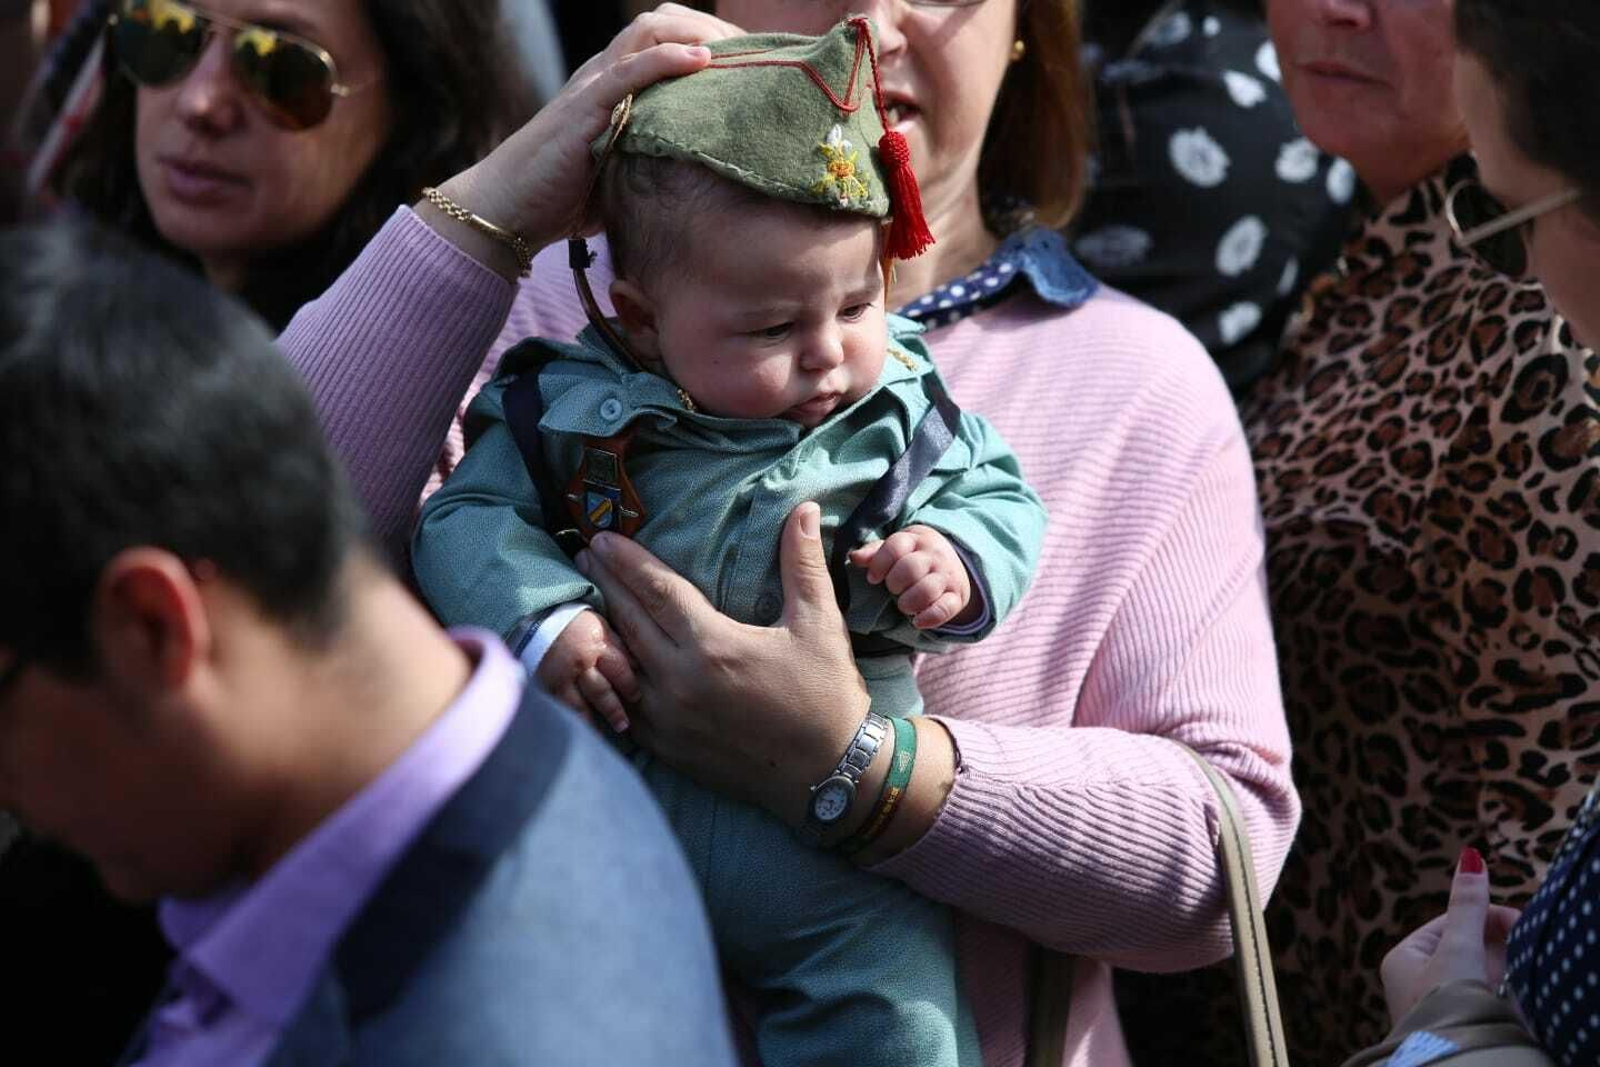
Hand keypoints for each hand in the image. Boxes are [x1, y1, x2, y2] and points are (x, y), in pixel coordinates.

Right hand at [435, 5, 744, 247]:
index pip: (665, 39)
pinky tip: (704, 61)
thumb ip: (656, 162)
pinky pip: (630, 68)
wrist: (507, 208)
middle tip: (755, 55)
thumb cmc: (562, 198)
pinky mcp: (584, 106)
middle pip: (663, 22)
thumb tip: (705, 184)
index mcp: (613, 84)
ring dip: (699, 32)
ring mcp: (593, 85)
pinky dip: (669, 59)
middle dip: (713, 28)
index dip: (710, 40)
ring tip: (738, 50)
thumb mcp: (622, 172)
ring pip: (650, 31)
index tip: (751, 65)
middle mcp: (604, 74)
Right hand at [534, 609, 639, 733]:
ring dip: (591, 723)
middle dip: (613, 710)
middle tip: (623, 725)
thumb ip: (618, 646)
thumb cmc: (575, 621)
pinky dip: (568, 719)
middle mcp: (578, 663)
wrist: (535, 616)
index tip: (636, 697)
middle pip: (600, 692)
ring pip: (578, 706)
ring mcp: (559, 677)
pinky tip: (576, 730)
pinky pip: (557, 707)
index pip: (619, 670)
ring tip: (602, 735)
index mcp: (596, 645)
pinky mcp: (543, 686)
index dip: (629, 686)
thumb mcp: (600, 625)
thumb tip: (639, 667)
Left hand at [575, 503, 871, 825]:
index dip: (628, 561)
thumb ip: (802, 563)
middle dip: (607, 583)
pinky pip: (624, 704)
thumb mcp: (820, 624)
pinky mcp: (665, 747)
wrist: (828, 776)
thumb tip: (804, 509)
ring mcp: (667, 719)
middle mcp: (679, 682)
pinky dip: (612, 676)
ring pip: (620, 663)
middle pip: (629, 620)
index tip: (602, 537)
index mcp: (713, 646)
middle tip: (586, 555)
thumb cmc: (826, 696)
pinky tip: (605, 657)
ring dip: (603, 627)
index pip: (657, 591)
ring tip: (589, 598)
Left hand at [848, 525, 973, 628]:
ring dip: (909, 602)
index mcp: (916, 540)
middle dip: (895, 583)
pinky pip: (944, 609)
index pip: (896, 546)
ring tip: (904, 606)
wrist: (954, 563)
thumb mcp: (897, 548)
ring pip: (927, 589)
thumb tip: (853, 557)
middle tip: (893, 589)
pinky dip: (928, 618)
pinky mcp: (957, 596)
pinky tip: (917, 621)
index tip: (873, 578)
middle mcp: (934, 555)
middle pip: (910, 568)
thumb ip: (874, 552)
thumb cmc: (914, 556)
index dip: (880, 564)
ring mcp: (947, 576)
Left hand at [1380, 848, 1521, 1025]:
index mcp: (1403, 958)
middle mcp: (1416, 981)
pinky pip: (1485, 998)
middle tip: (1526, 939)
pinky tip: (1516, 991)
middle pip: (1465, 947)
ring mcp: (1439, 1004)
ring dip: (1502, 967)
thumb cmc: (1446, 1003)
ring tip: (1522, 964)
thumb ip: (1468, 905)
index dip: (1485, 917)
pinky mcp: (1459, 1023)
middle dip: (1497, 943)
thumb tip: (1470, 857)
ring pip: (1478, 973)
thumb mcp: (1458, 946)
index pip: (1449, 923)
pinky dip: (1502, 991)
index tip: (1519, 921)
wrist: (1455, 1058)